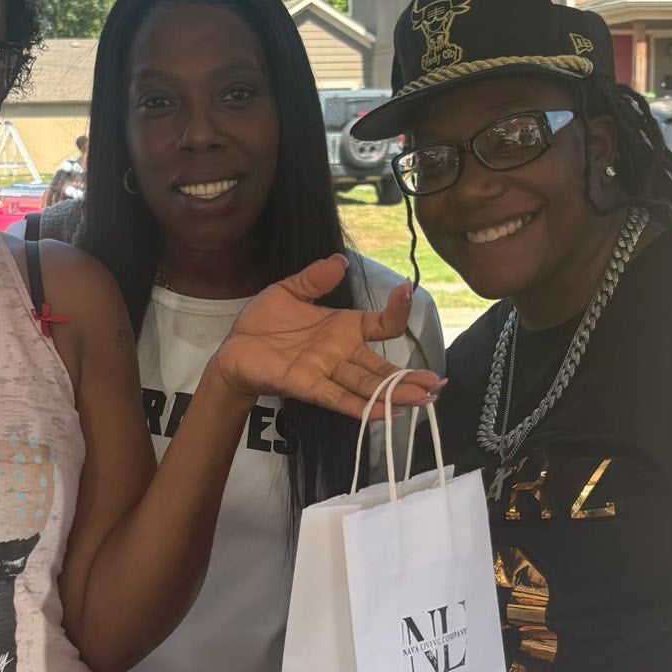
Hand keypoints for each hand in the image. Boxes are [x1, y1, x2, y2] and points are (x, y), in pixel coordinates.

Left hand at [214, 257, 442, 418]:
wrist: (233, 349)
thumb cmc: (263, 323)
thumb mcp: (289, 291)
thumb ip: (315, 279)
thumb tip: (340, 259)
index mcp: (343, 328)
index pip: (381, 324)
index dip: (396, 309)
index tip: (407, 290)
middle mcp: (342, 354)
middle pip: (382, 367)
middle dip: (410, 377)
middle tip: (438, 384)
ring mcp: (327, 373)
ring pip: (368, 386)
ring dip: (395, 394)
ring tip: (424, 400)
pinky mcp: (308, 387)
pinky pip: (339, 398)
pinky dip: (361, 406)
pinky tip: (384, 412)